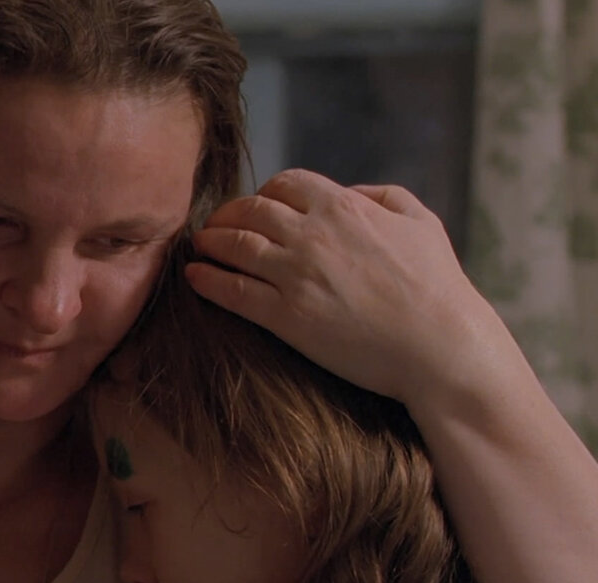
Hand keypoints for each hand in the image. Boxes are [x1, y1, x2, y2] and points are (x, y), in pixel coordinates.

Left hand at [186, 169, 495, 403]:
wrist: (441, 347)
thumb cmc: (439, 287)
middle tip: (216, 226)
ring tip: (199, 246)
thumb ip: (382, 196)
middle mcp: (313, 234)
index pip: (285, 183)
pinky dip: (206, 279)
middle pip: (250, 210)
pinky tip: (193, 278)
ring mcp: (296, 274)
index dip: (265, 194)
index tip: (257, 208)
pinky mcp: (286, 316)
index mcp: (344, 207)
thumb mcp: (422, 222)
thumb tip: (349, 192)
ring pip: (234, 244)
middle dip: (228, 214)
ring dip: (210, 242)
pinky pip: (232, 290)